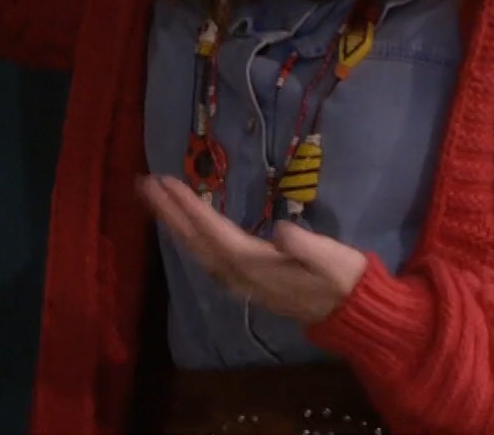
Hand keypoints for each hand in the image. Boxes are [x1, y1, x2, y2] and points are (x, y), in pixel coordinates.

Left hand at [137, 174, 368, 325]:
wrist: (349, 310)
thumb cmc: (341, 277)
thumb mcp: (330, 257)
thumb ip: (305, 245)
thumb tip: (281, 230)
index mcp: (256, 265)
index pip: (213, 233)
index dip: (189, 209)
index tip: (166, 183)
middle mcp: (239, 275)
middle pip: (195, 243)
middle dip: (169, 214)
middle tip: (145, 184)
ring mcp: (240, 281)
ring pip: (197, 251)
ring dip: (175, 225)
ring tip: (156, 200)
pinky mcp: (246, 281)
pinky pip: (207, 257)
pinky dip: (191, 239)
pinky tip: (184, 229)